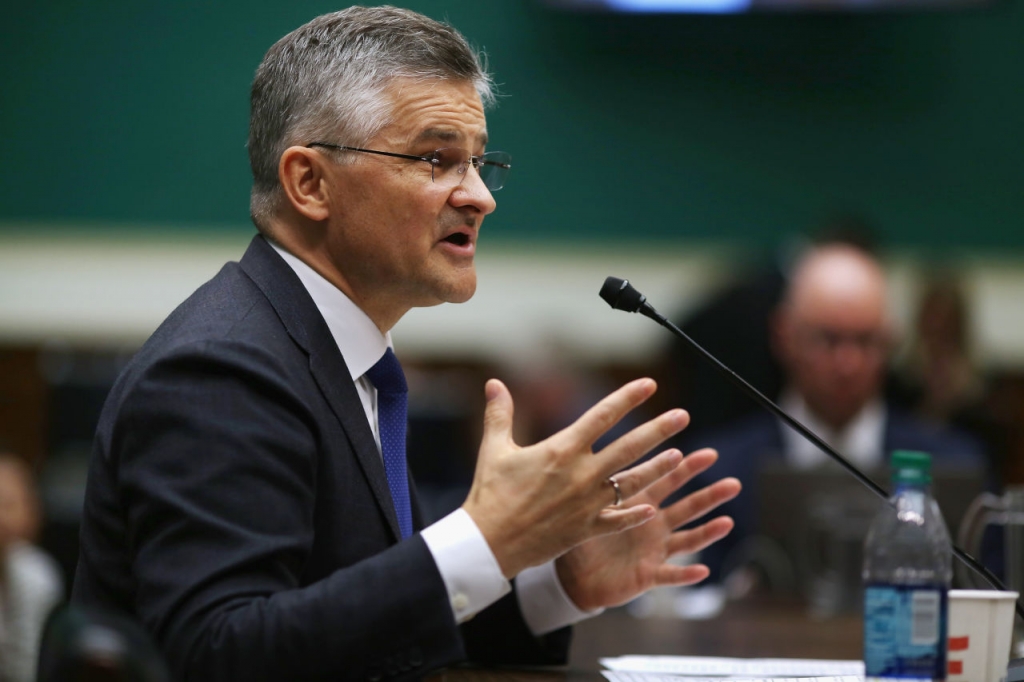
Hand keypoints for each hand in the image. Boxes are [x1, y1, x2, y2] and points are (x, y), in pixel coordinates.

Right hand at [462, 378, 689, 578]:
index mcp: (561, 450)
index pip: (602, 416)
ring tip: (679, 457)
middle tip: (682, 416)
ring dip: (657, 469)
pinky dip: (634, 515)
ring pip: (631, 483)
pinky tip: (651, 509)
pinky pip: (617, 521)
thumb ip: (499, 414)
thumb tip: (494, 383)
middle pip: (628, 447)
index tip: (649, 384)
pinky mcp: (585, 529)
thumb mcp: (494, 449)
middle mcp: (581, 474)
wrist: (488, 543)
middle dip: (658, 430)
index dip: (627, 398)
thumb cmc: (490, 494)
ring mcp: (586, 503)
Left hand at [554, 448, 741, 611]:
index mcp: (640, 502)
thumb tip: (596, 449)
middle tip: (733, 484)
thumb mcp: (588, 505)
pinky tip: (702, 570)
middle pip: (688, 507)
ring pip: (687, 539)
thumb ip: (599, 484)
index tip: (710, 454)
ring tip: (727, 522)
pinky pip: (670, 575)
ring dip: (708, 532)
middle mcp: (654, 524)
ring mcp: (655, 550)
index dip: (688, 468)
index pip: (668, 480)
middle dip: (710, 496)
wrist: (573, 575)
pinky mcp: (649, 575)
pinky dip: (685, 574)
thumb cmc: (581, 533)